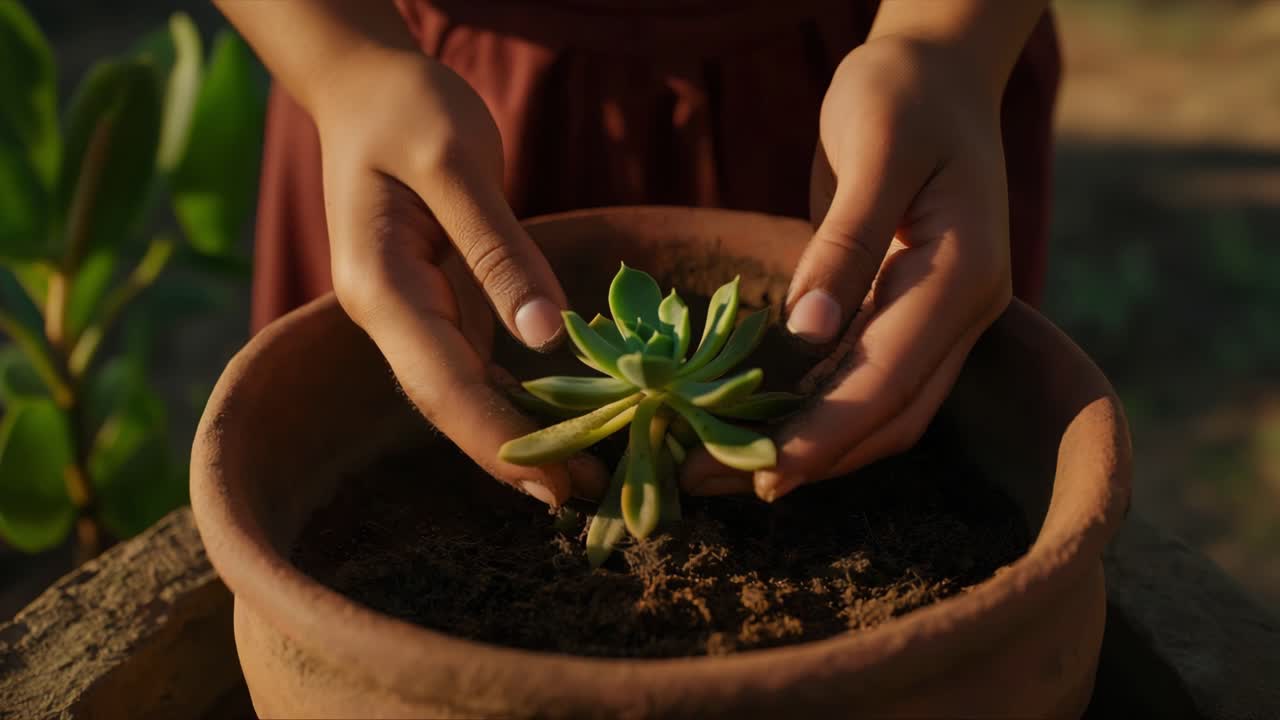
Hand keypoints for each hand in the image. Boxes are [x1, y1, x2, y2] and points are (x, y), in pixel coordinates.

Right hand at [314, 49, 606, 504]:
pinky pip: (470, 362)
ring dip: (512, 435)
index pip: (440, 382)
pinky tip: (553, 420)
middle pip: (446, 402)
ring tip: (577, 474)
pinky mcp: (433, 302)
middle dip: (508, 453)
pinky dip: (509, 396)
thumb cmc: (410, 108)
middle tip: (579, 496)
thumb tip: (543, 339)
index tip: (551, 484)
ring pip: (457, 391)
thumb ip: (499, 252)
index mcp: (379, 284)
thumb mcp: (457, 164)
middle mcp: (385, 311)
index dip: (495, 439)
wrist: (369, 87)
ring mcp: (406, 311)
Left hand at [683, 37, 1011, 499]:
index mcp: (963, 274)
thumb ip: (847, 242)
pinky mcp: (905, 313)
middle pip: (890, 417)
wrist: (937, 72)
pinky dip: (815, 411)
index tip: (763, 474)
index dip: (827, 436)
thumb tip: (807, 333)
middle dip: (808, 460)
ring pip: (881, 412)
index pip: (892, 380)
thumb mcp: (874, 146)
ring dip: (810, 448)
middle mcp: (962, 311)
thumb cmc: (903, 93)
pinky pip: (865, 380)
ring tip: (720, 464)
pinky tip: (757, 424)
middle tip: (713, 482)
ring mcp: (938, 317)